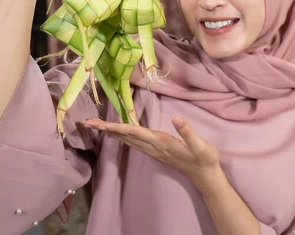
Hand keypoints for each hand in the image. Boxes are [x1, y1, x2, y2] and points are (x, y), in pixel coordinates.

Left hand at [84, 116, 220, 192]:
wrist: (206, 176)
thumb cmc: (204, 159)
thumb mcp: (200, 145)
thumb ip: (187, 132)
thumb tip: (176, 117)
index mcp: (161, 142)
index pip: (134, 132)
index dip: (116, 127)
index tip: (99, 124)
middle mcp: (154, 147)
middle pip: (126, 137)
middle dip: (107, 130)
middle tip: (88, 123)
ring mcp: (155, 151)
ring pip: (129, 141)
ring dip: (113, 133)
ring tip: (98, 127)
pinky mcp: (158, 152)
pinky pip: (135, 143)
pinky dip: (124, 137)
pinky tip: (121, 134)